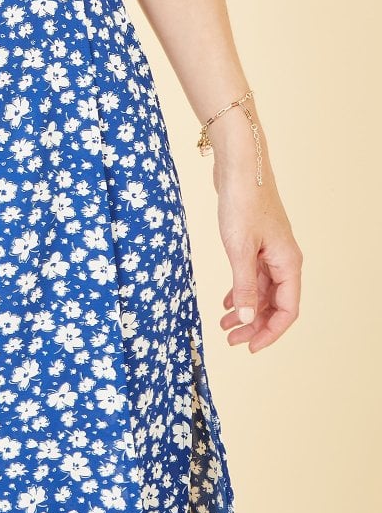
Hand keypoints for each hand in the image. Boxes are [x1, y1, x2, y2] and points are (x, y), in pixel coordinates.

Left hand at [210, 141, 302, 352]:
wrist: (240, 165)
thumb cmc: (243, 201)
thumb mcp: (239, 248)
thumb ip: (244, 285)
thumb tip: (247, 319)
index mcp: (288, 263)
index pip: (287, 311)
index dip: (270, 332)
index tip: (250, 347)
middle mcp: (284, 259)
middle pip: (275, 304)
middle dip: (255, 324)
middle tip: (231, 340)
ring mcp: (271, 250)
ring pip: (263, 290)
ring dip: (246, 309)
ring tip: (225, 325)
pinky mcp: (257, 241)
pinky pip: (253, 275)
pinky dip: (242, 290)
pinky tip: (227, 301)